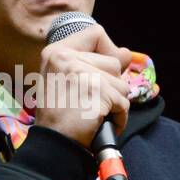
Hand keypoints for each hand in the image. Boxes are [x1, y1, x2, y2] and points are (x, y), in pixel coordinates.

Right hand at [33, 22, 132, 147]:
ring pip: (122, 83)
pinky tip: (100, 122)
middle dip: (110, 85)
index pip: (96, 34)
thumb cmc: (58, 117)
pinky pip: (124, 102)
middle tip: (89, 101)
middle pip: (114, 61)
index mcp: (56, 52)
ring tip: (93, 113)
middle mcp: (66, 58)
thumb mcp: (68, 81)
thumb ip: (94, 63)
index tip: (101, 71)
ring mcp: (83, 74)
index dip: (107, 51)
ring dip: (114, 102)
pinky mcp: (98, 92)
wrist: (53, 145)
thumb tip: (126, 53)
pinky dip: (118, 117)